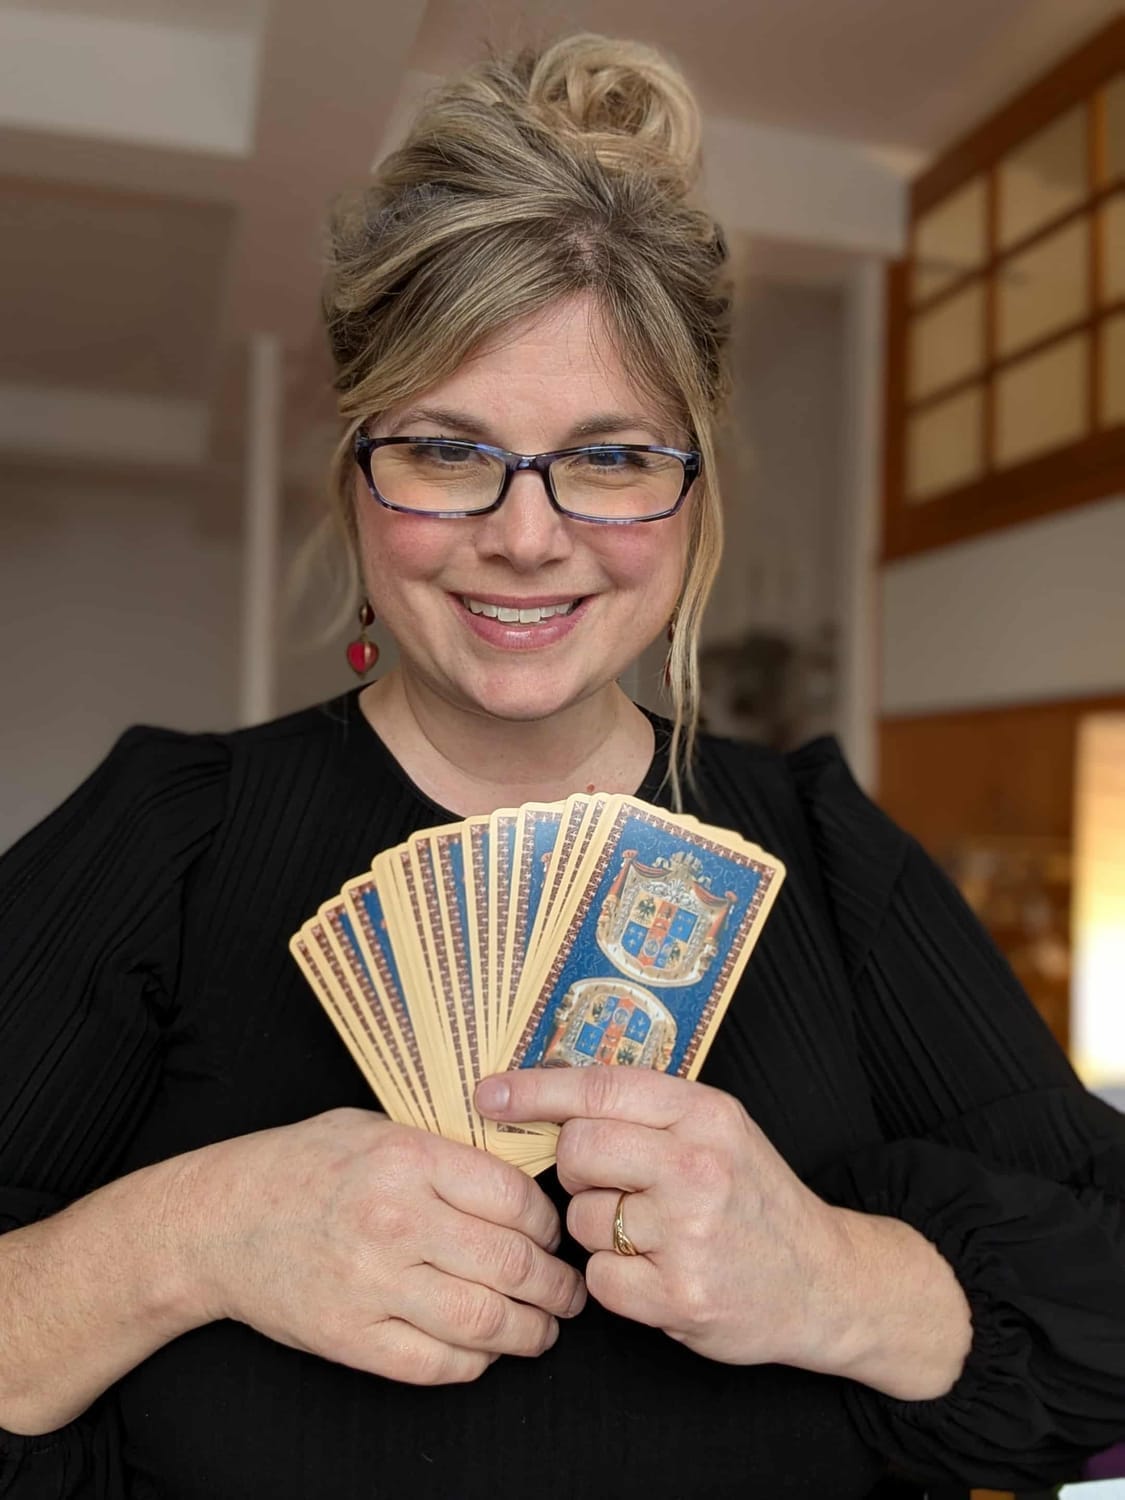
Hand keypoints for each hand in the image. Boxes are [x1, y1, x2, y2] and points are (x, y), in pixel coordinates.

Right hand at [173, 1108, 585, 1385]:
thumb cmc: (303, 1165)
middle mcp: (395, 1221)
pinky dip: (475, 1363)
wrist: (219, 1221)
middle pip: (511, 1265)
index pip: (515, 1199)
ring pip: (484, 1322)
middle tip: (569, 1292)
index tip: (553, 1236)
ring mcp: (372, 1285)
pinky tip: (487, 1349)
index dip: (549, 1225)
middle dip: (556, 1287)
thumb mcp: (377, 1127)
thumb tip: (526, 1173)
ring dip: (530, 1332)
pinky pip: (436, 1364)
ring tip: (544, 1328)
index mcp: (407, 1159)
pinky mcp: (350, 1338)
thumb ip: (447, 1149)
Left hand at [475, 1068, 854, 1371]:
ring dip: (599, 1230)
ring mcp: (690, 1233)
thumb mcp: (717, 1130)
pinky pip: (600, 1279)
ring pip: (582, 1218)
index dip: (534, 1090)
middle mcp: (698, 1166)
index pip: (599, 1087)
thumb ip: (646, 1110)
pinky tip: (656, 1273)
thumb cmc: (755, 1199)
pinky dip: (616, 1281)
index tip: (489, 1095)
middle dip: (575, 1169)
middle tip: (606, 1183)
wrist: (824, 1281)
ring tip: (650, 1234)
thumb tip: (547, 1090)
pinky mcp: (681, 1295)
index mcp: (705, 1113)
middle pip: (578, 1150)